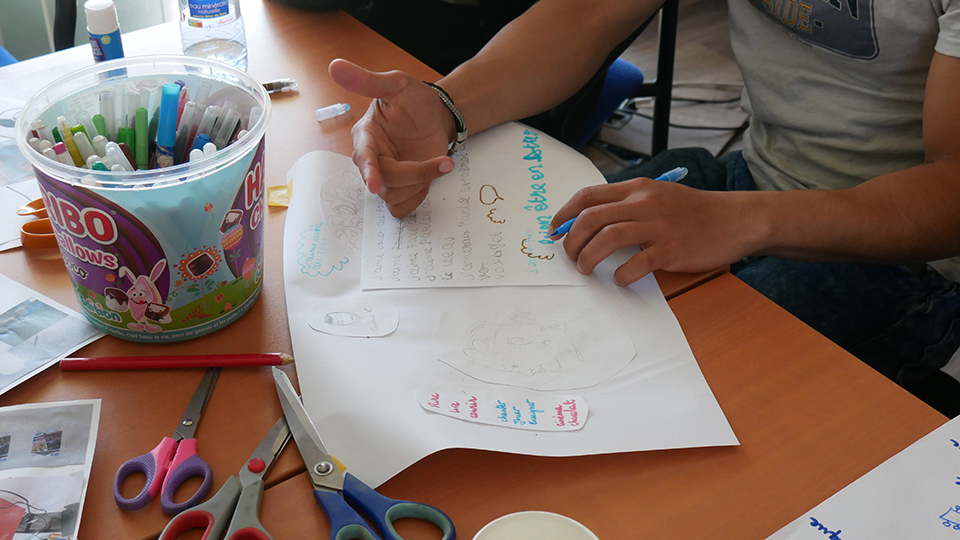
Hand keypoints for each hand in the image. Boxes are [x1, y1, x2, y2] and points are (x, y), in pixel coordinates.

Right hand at [328, 59, 456, 217]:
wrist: (439, 117)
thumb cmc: (416, 101)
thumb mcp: (397, 84)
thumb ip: (368, 80)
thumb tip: (335, 66)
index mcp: (366, 135)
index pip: (363, 157)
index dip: (369, 170)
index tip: (374, 182)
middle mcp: (372, 158)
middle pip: (384, 181)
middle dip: (415, 173)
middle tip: (444, 161)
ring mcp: (386, 176)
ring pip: (393, 196)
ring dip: (420, 184)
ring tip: (440, 163)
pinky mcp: (400, 188)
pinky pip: (401, 207)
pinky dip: (417, 197)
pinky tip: (431, 177)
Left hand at [549, 178, 758, 285]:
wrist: (735, 219)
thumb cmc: (692, 211)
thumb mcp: (657, 195)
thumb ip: (626, 205)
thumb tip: (587, 221)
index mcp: (636, 188)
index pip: (588, 196)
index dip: (564, 214)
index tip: (553, 231)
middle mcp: (644, 203)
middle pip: (592, 218)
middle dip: (571, 239)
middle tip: (569, 256)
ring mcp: (659, 225)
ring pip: (608, 237)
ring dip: (588, 257)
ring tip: (585, 269)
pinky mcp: (672, 249)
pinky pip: (637, 263)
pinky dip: (622, 274)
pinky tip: (620, 279)